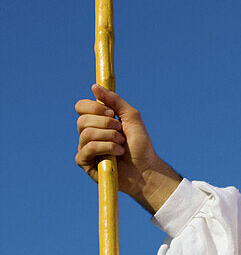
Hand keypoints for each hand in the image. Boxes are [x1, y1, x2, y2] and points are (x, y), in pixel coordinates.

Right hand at [75, 85, 180, 212]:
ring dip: (110, 136)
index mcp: (96, 121)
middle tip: (120, 130)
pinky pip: (89, 148)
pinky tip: (118, 153)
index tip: (112, 112)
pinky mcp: (85, 162)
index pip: (81, 107)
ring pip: (87, 133)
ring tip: (121, 143)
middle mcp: (87, 133)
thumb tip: (94, 87)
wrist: (146, 168)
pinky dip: (107, 147)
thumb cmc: (139, 144)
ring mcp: (85, 148)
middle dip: (106, 123)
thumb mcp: (131, 117)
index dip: (94, 107)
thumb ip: (115, 101)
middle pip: (82, 119)